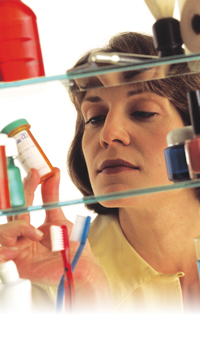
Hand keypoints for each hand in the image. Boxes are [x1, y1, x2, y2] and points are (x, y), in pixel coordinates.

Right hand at [0, 167, 109, 309]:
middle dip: (18, 198)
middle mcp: (20, 237)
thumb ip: (51, 197)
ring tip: (35, 233)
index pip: (21, 204)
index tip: (36, 172)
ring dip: (16, 228)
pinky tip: (17, 249)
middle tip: (32, 183)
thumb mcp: (59, 219)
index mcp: (28, 227)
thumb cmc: (70, 246)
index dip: (27, 187)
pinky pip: (0, 254)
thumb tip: (53, 172)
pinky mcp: (16, 265)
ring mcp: (17, 251)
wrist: (80, 268)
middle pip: (9, 214)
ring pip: (1, 232)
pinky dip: (4, 249)